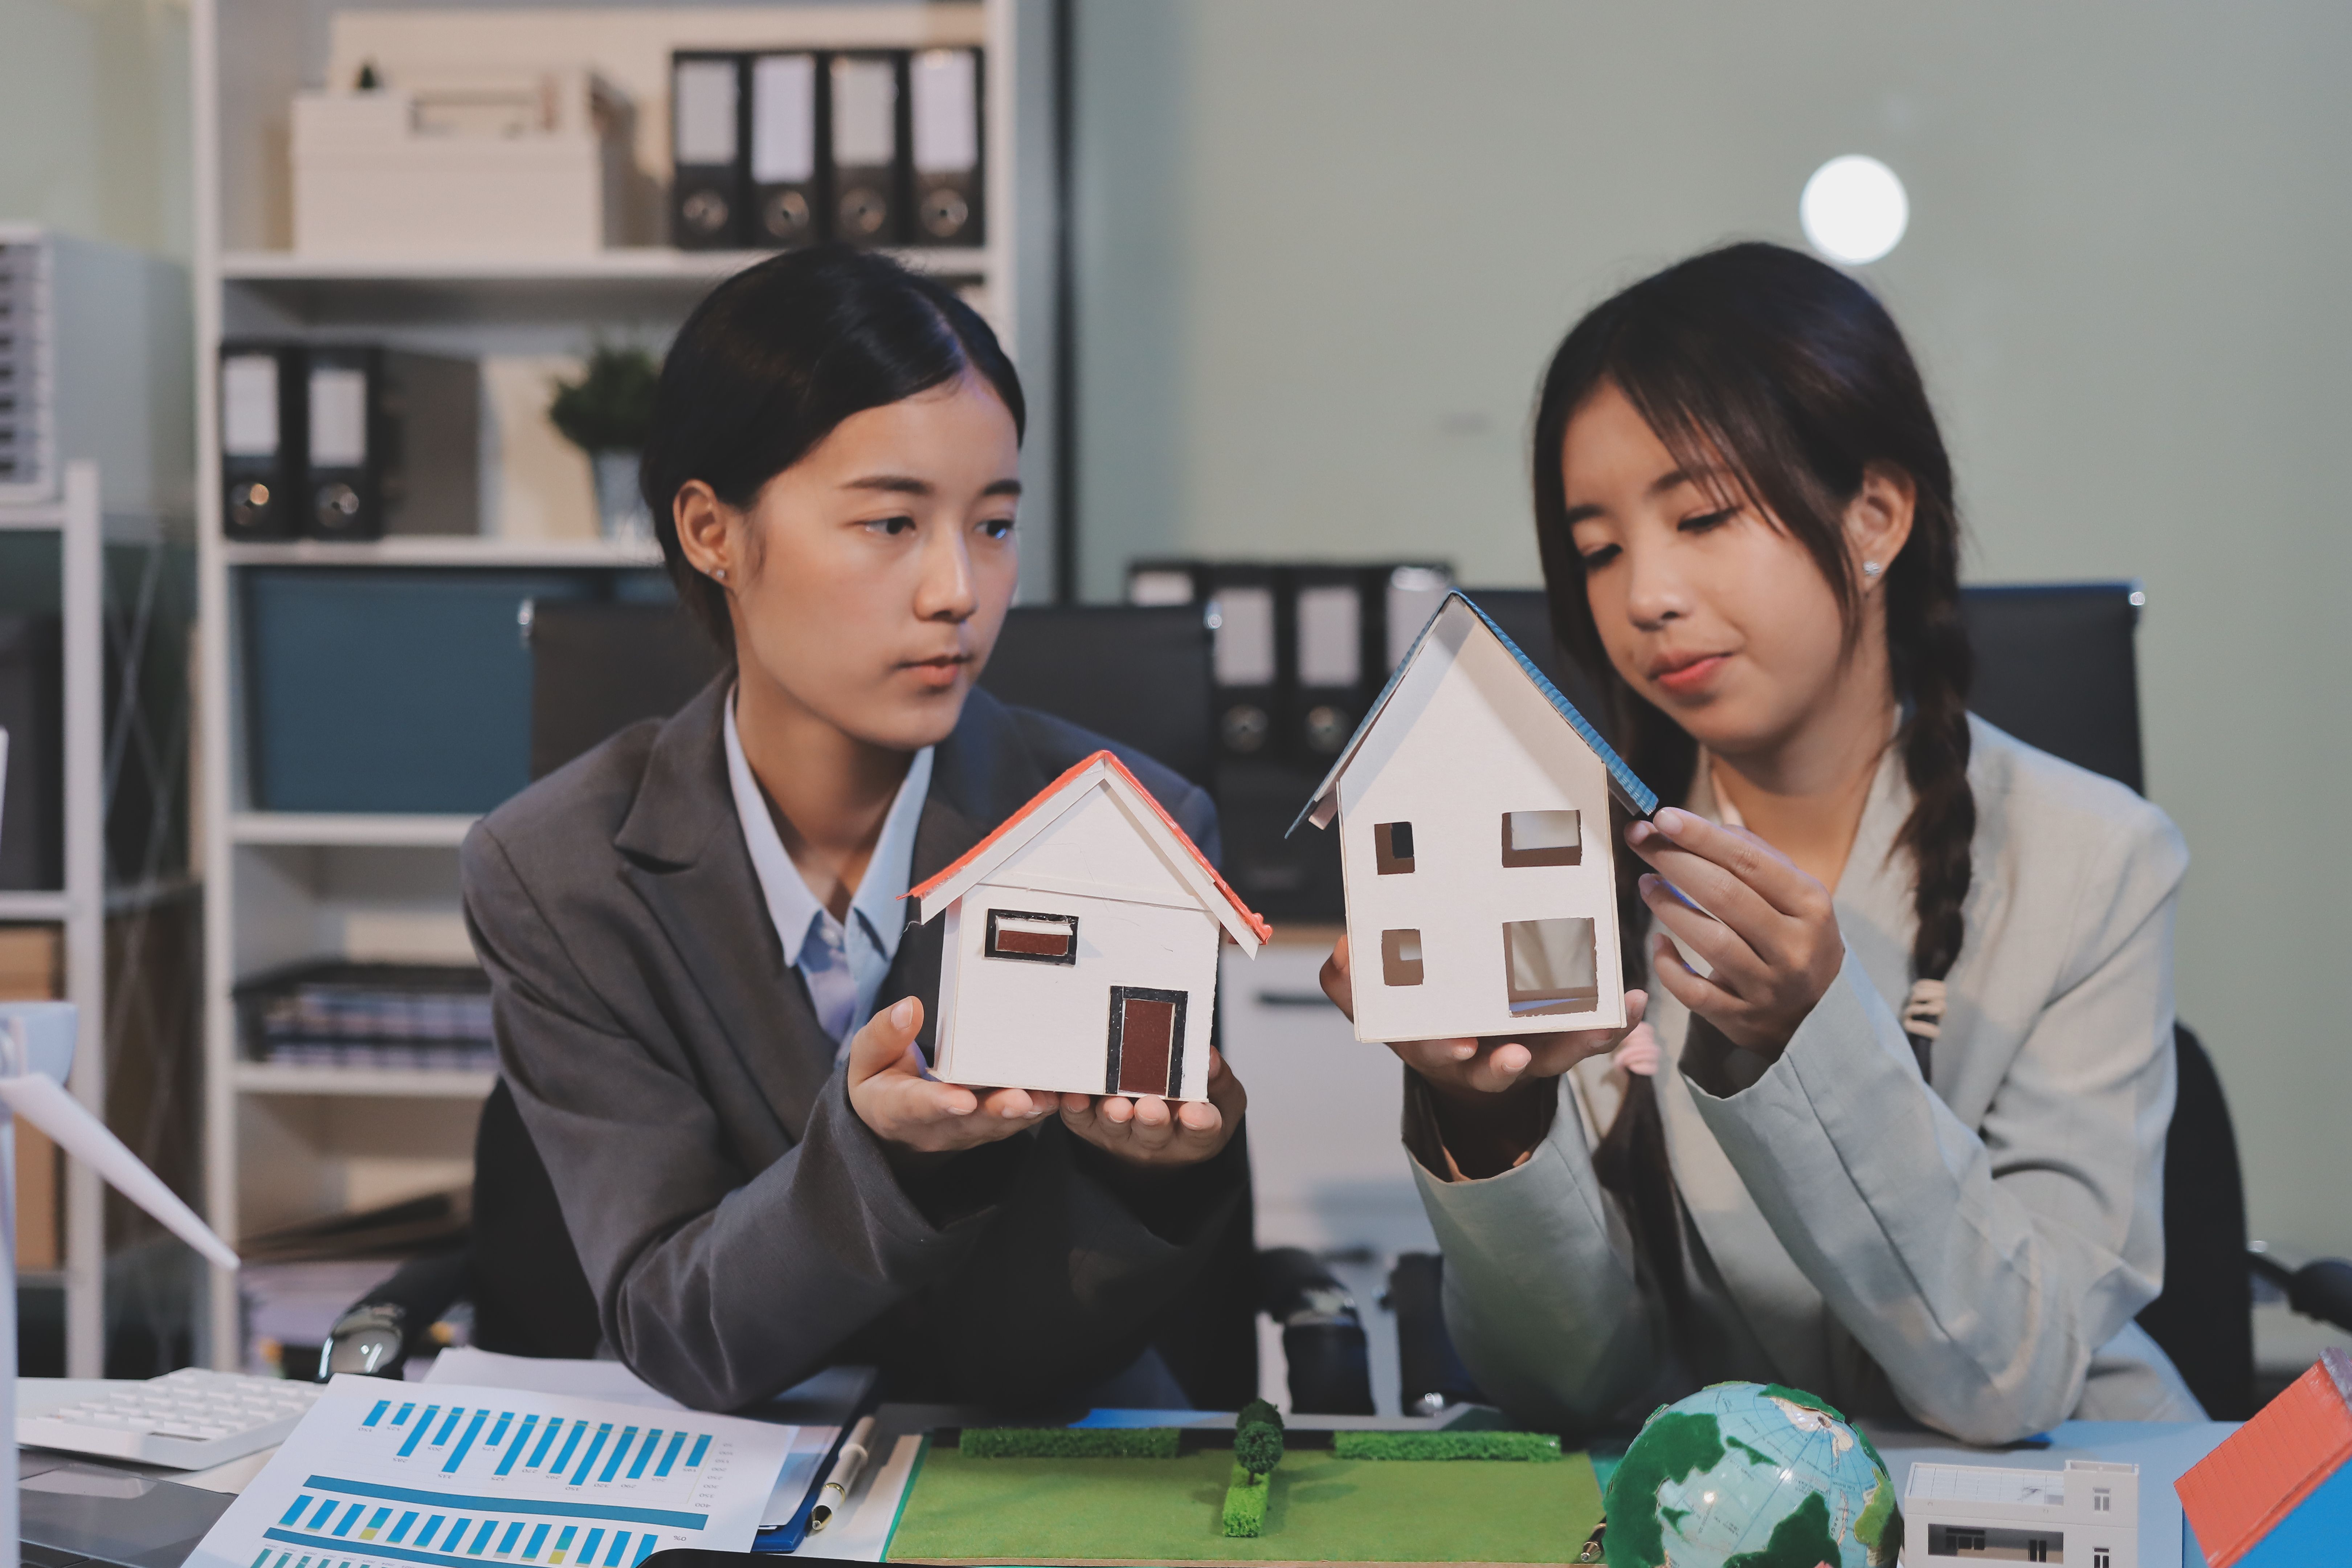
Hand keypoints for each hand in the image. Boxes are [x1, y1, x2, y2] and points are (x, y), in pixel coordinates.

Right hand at [846, 997, 1056, 1164]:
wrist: (890, 1122)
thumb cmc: (879, 1080)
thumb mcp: (866, 1059)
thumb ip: (882, 1035)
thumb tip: (909, 1007)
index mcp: (896, 1110)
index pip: (916, 1107)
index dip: (939, 1103)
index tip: (961, 1098)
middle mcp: (934, 1128)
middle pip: (967, 1123)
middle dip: (995, 1111)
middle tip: (1020, 1099)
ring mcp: (964, 1132)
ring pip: (996, 1126)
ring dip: (1023, 1113)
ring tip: (1048, 1097)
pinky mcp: (987, 1129)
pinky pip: (1013, 1123)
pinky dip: (1037, 1111)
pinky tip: (1059, 1096)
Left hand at [1058, 1049, 1244, 1169]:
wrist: (1154, 1127)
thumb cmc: (1191, 1107)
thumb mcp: (1219, 1097)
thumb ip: (1217, 1080)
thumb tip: (1208, 1056)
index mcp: (1194, 1135)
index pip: (1201, 1133)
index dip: (1199, 1124)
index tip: (1196, 1112)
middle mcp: (1155, 1142)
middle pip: (1153, 1134)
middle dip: (1150, 1120)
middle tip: (1149, 1107)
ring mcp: (1120, 1135)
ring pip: (1114, 1128)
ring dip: (1113, 1116)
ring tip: (1115, 1106)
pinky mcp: (1090, 1126)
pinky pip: (1078, 1120)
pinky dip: (1074, 1108)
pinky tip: (1071, 1095)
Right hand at [1319, 934, 1647, 1104]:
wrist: (1466, 1049)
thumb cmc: (1423, 1015)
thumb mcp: (1379, 1005)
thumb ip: (1351, 982)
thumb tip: (1345, 950)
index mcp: (1436, 1047)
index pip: (1435, 1053)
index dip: (1445, 1051)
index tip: (1457, 1045)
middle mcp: (1484, 1058)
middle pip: (1499, 1069)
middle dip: (1507, 1064)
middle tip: (1516, 1054)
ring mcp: (1528, 1051)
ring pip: (1556, 1055)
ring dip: (1579, 1041)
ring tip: (1605, 1018)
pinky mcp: (1561, 1039)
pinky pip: (1591, 1036)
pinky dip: (1614, 1023)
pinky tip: (1634, 1000)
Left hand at [1627, 807, 1842, 1059]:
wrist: (1820, 1013)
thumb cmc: (1795, 935)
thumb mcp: (1796, 895)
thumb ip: (1755, 856)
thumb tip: (1702, 827)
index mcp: (1811, 905)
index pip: (1749, 862)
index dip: (1702, 836)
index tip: (1663, 816)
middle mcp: (1793, 946)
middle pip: (1724, 895)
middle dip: (1675, 861)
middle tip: (1640, 839)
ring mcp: (1768, 986)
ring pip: (1709, 940)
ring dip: (1668, 906)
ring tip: (1646, 882)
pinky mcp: (1741, 1018)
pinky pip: (1693, 992)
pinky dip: (1669, 965)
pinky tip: (1658, 943)